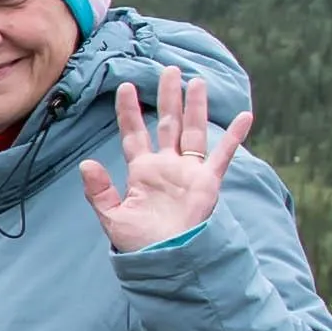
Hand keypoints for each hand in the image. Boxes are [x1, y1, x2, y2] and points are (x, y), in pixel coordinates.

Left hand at [80, 69, 250, 252]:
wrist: (167, 260)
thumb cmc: (139, 242)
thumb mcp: (112, 215)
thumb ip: (99, 190)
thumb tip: (86, 163)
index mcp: (142, 171)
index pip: (134, 134)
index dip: (130, 111)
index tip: (125, 87)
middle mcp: (167, 166)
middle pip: (168, 123)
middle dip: (168, 97)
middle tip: (168, 70)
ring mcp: (189, 172)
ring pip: (194, 131)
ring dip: (195, 107)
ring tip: (197, 81)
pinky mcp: (208, 182)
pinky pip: (224, 155)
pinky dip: (235, 136)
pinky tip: (245, 117)